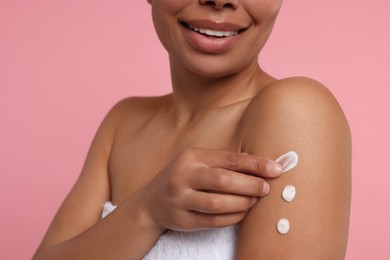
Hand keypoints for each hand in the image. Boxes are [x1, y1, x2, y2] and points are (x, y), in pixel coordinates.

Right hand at [138, 147, 281, 231]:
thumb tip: (260, 165)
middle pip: (223, 180)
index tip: (276, 169)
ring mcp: (180, 199)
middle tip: (266, 188)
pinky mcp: (182, 219)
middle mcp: (183, 176)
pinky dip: (232, 218)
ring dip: (242, 203)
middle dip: (250, 185)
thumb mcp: (197, 162)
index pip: (229, 159)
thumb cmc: (183, 177)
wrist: (151, 202)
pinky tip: (241, 213)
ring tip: (253, 201)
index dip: (255, 164)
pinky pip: (213, 221)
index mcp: (191, 157)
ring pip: (217, 203)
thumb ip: (223, 162)